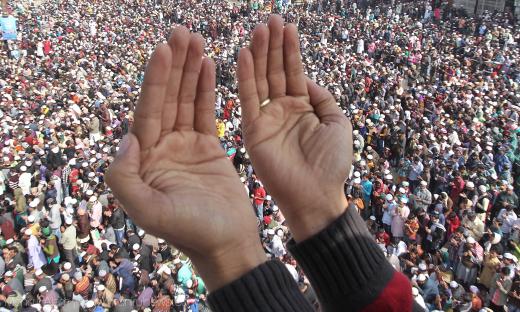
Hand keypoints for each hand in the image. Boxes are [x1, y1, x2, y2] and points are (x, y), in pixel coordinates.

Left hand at [106, 27, 264, 290]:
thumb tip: (125, 140)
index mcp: (145, 160)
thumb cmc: (191, 232)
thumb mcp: (149, 212)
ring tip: (195, 40)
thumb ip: (125, 178)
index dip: (156, 80)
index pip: (148, 112)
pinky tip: (207, 66)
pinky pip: (204, 112)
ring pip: (185, 100)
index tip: (164, 50)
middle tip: (181, 31)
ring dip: (189, 71)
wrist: (227, 244)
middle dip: (173, 65)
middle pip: (166, 99)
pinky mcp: (207, 147)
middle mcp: (161, 148)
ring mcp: (184, 146)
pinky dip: (205, 89)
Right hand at [238, 15, 351, 240]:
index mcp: (303, 107)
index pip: (294, 72)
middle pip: (276, 71)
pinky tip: (245, 55)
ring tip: (260, 30)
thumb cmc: (331, 163)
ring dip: (260, 55)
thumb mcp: (337, 122)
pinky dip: (246, 77)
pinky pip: (249, 100)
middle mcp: (283, 110)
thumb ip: (323, 98)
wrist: (317, 195)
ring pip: (262, 80)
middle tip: (270, 20)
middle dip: (274, 45)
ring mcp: (267, 119)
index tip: (287, 26)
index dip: (291, 50)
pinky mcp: (253, 131)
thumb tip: (309, 80)